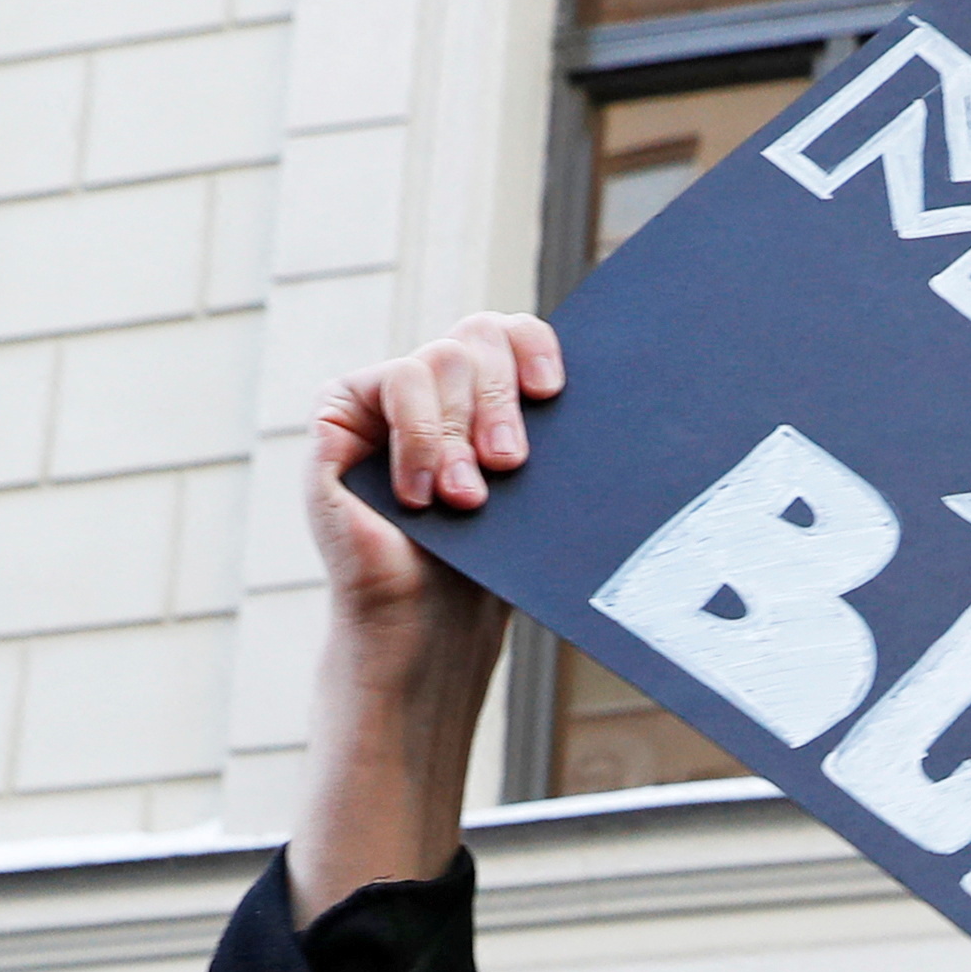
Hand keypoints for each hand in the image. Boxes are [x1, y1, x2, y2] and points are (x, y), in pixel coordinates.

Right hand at [294, 313, 563, 923]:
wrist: (430, 639)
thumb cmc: (487, 575)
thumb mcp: (535, 495)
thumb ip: (550, 436)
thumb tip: (633, 395)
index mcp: (482, 397)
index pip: (509, 332)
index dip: (533, 345)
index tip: (554, 393)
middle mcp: (433, 391)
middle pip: (475, 336)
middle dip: (499, 400)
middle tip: (511, 466)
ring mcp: (381, 405)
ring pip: (433, 359)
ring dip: (456, 433)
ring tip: (466, 502)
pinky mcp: (337, 426)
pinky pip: (380, 384)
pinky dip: (413, 438)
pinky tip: (419, 497)